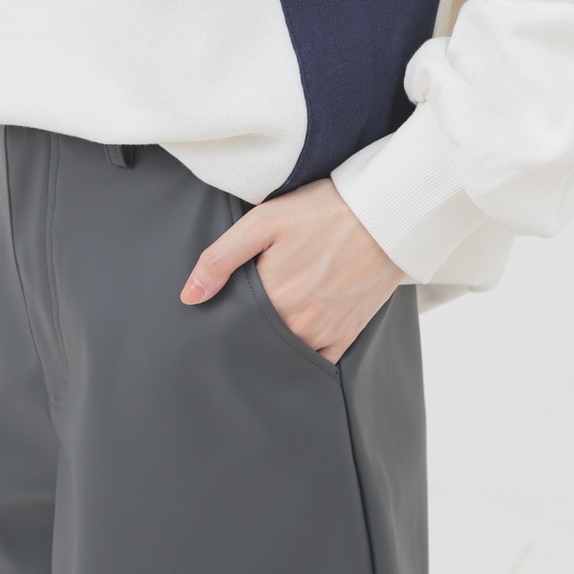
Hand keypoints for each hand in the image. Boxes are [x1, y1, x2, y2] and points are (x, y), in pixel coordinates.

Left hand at [180, 177, 406, 365]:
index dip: (224, 321)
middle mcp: (298, 326)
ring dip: (274, 346)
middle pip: (259, 343)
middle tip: (242, 318)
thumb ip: (220, 259)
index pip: (234, 327)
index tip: (220, 313)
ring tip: (268, 324)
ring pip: (286, 353)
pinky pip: (320, 360)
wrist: (385, 214)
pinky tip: (296, 342)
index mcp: (272, 301)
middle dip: (247, 335)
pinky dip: (305, 356)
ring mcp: (325, 333)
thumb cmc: (322, 212)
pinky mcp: (348, 334)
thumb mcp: (262, 222)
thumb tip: (189, 297)